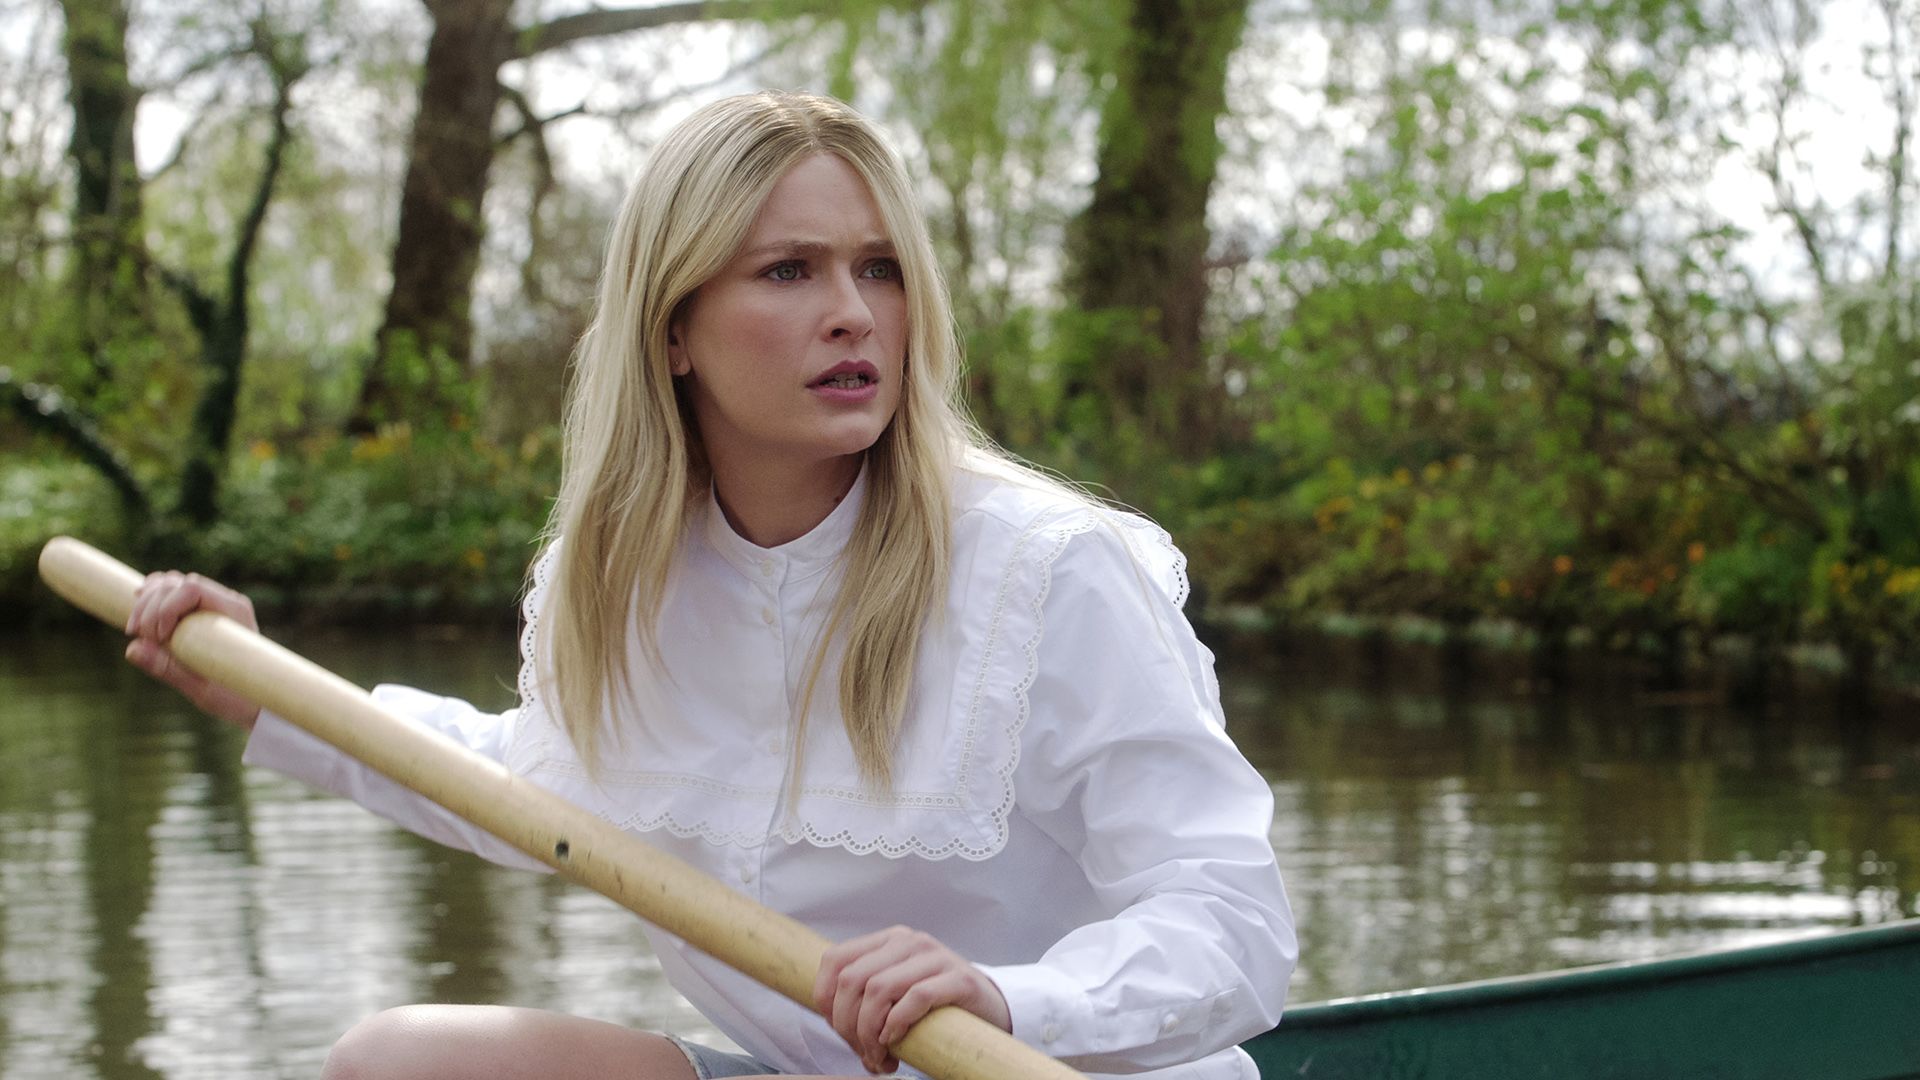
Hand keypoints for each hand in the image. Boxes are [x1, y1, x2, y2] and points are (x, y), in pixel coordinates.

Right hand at [123, 570, 263, 730]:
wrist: (255, 700)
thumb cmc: (236, 697)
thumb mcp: (202, 689)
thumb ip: (169, 669)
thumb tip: (132, 649)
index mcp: (233, 612)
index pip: (192, 588)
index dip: (166, 607)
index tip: (157, 638)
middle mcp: (224, 601)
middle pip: (177, 583)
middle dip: (149, 607)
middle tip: (139, 638)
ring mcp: (212, 604)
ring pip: (171, 585)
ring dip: (145, 603)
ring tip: (135, 631)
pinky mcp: (199, 612)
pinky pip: (170, 594)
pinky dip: (150, 600)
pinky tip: (138, 615)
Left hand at [812, 925, 1011, 1074]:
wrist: (989, 1008)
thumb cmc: (933, 1007)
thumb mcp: (895, 991)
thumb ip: (865, 995)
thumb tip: (831, 1019)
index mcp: (888, 940)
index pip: (835, 960)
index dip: (824, 999)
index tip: (836, 1029)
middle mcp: (909, 941)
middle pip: (853, 980)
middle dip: (847, 1025)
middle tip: (862, 1052)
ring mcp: (935, 956)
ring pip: (879, 989)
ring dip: (869, 1033)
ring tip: (879, 1057)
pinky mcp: (959, 978)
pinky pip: (916, 998)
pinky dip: (897, 1025)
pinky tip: (895, 1043)